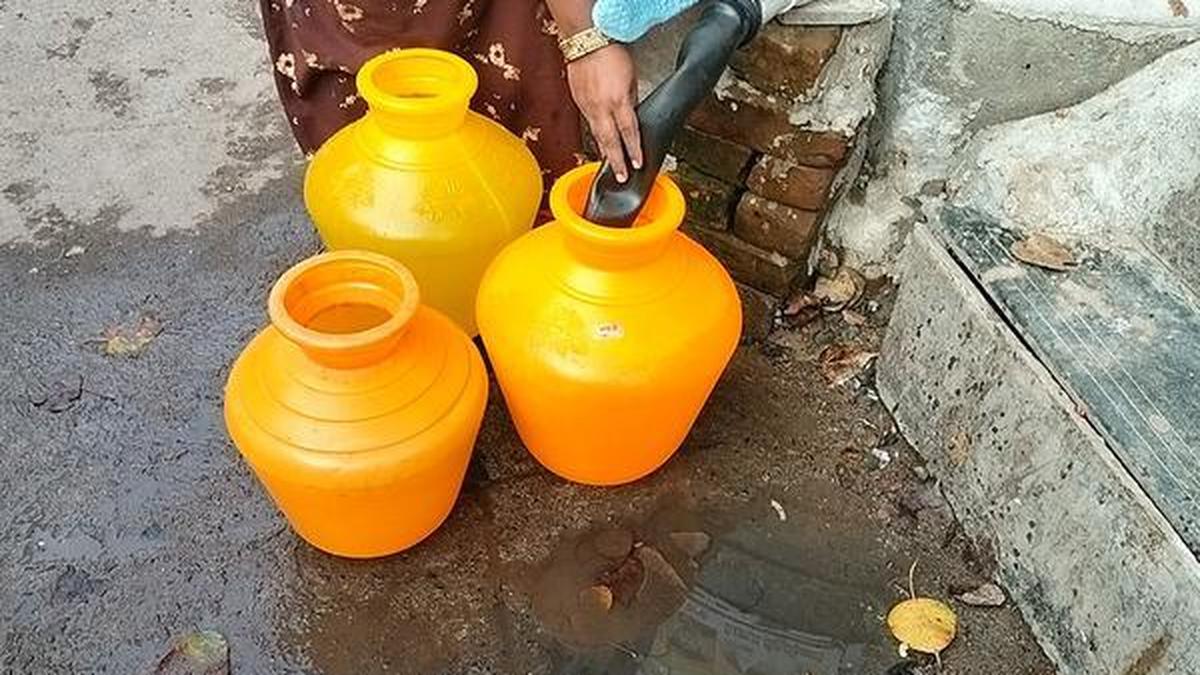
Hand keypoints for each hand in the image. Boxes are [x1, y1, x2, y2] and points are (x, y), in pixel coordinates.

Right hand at [567, 44, 642, 181]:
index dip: (634, 150)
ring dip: (605, 153)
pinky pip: (589, 124)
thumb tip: (632, 115)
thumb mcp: (631, 77)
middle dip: (617, 162)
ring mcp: (588, 107)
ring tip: (611, 166)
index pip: (629, 132)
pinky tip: (600, 143)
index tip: (638, 164)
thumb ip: (631, 100)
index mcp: (618, 101)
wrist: (586, 43)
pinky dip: (596, 136)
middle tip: (621, 177)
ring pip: (597, 136)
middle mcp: (601, 108)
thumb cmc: (610, 54)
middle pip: (610, 142)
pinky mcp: (579, 104)